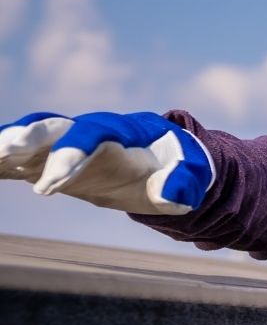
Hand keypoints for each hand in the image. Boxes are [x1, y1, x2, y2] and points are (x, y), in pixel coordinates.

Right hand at [0, 111, 212, 213]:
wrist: (162, 159)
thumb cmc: (176, 165)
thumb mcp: (190, 175)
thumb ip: (182, 182)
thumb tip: (172, 198)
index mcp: (122, 131)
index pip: (93, 135)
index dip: (71, 154)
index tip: (52, 185)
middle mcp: (89, 131)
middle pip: (53, 126)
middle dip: (27, 137)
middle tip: (3, 151)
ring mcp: (68, 144)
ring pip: (30, 138)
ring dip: (5, 145)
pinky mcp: (54, 159)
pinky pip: (22, 159)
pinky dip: (1, 163)